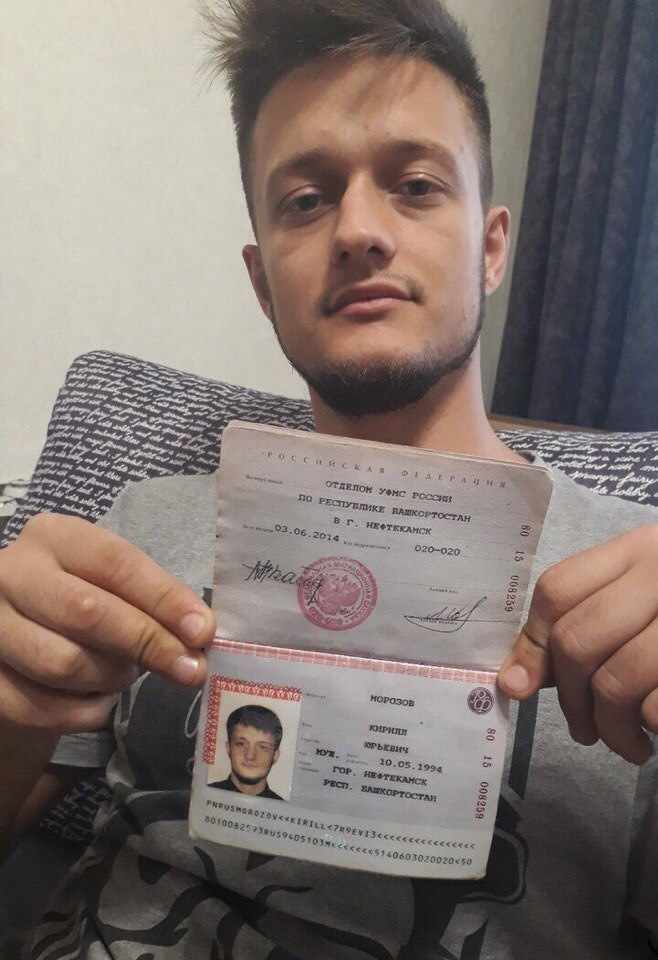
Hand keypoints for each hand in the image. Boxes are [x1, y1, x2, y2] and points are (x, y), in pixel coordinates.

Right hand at [0, 513, 215, 734]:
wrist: (15, 638)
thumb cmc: (78, 600)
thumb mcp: (110, 584)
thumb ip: (151, 602)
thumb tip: (199, 634)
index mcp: (53, 537)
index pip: (115, 563)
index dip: (164, 599)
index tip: (202, 631)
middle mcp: (11, 574)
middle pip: (87, 612)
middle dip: (147, 643)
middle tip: (189, 669)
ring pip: (62, 663)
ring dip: (111, 678)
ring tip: (127, 674)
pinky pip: (41, 707)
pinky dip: (84, 711)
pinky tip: (98, 699)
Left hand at [497, 524, 657, 764]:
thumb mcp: (648, 598)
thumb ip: (590, 622)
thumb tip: (516, 680)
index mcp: (644, 548)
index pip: (560, 588)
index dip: (532, 642)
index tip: (523, 684)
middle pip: (578, 640)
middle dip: (570, 699)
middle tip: (585, 730)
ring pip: (617, 683)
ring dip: (612, 730)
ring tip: (628, 743)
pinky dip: (653, 729)